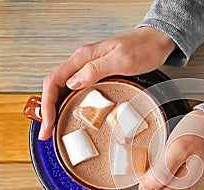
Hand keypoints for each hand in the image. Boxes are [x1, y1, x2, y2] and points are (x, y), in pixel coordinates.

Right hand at [38, 27, 175, 139]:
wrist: (156, 41)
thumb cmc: (143, 48)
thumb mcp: (122, 60)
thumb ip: (96, 69)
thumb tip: (72, 83)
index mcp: (83, 57)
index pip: (54, 80)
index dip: (47, 104)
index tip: (47, 123)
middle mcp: (82, 62)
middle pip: (55, 87)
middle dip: (48, 111)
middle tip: (47, 133)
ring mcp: (89, 69)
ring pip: (64, 89)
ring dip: (56, 109)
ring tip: (55, 128)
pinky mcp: (98, 75)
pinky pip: (77, 90)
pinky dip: (69, 104)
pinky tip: (71, 115)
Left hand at [82, 110, 203, 189]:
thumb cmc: (200, 133)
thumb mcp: (180, 147)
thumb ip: (164, 170)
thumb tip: (145, 188)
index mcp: (176, 187)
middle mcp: (173, 189)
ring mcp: (172, 183)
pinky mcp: (170, 174)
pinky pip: (146, 184)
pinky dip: (130, 186)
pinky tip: (121, 183)